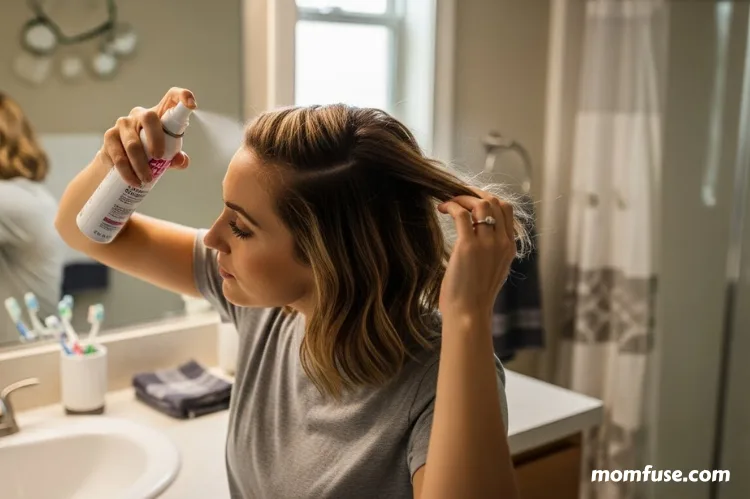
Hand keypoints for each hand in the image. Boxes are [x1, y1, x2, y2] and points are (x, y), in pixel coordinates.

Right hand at [100, 87, 196, 186]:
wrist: (119, 162)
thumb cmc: (149, 153)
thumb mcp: (166, 155)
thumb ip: (175, 157)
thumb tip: (181, 161)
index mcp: (159, 115)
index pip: (171, 98)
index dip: (182, 96)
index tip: (192, 105)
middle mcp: (140, 114)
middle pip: (149, 118)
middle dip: (156, 140)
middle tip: (160, 158)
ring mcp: (123, 124)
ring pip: (133, 143)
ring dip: (141, 164)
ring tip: (146, 179)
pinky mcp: (109, 137)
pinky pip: (119, 155)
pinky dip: (127, 171)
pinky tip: (133, 180)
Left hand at [437, 187, 515, 322]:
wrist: (469, 314)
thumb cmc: (474, 296)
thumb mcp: (493, 270)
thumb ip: (492, 252)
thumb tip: (479, 235)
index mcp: (509, 248)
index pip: (507, 209)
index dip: (489, 198)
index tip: (472, 199)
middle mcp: (502, 243)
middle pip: (495, 201)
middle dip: (475, 194)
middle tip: (458, 196)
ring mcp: (487, 244)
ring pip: (481, 204)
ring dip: (462, 198)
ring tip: (449, 202)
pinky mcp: (468, 247)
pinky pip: (462, 214)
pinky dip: (451, 206)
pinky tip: (442, 209)